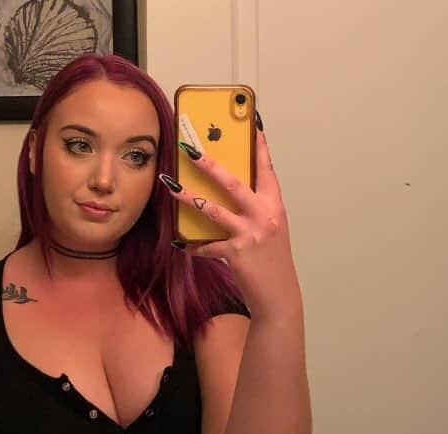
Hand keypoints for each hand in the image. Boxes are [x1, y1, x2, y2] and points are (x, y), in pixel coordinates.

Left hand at [160, 121, 300, 318]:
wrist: (278, 296)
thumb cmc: (272, 262)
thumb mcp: (270, 231)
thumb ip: (255, 211)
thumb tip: (229, 194)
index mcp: (274, 206)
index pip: (266, 170)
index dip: (259, 147)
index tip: (252, 123)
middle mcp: (264, 216)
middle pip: (233, 182)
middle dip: (209, 164)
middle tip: (190, 148)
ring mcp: (250, 234)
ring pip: (212, 209)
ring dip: (187, 197)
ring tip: (169, 185)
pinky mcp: (235, 253)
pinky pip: (207, 246)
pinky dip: (192, 245)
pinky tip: (180, 243)